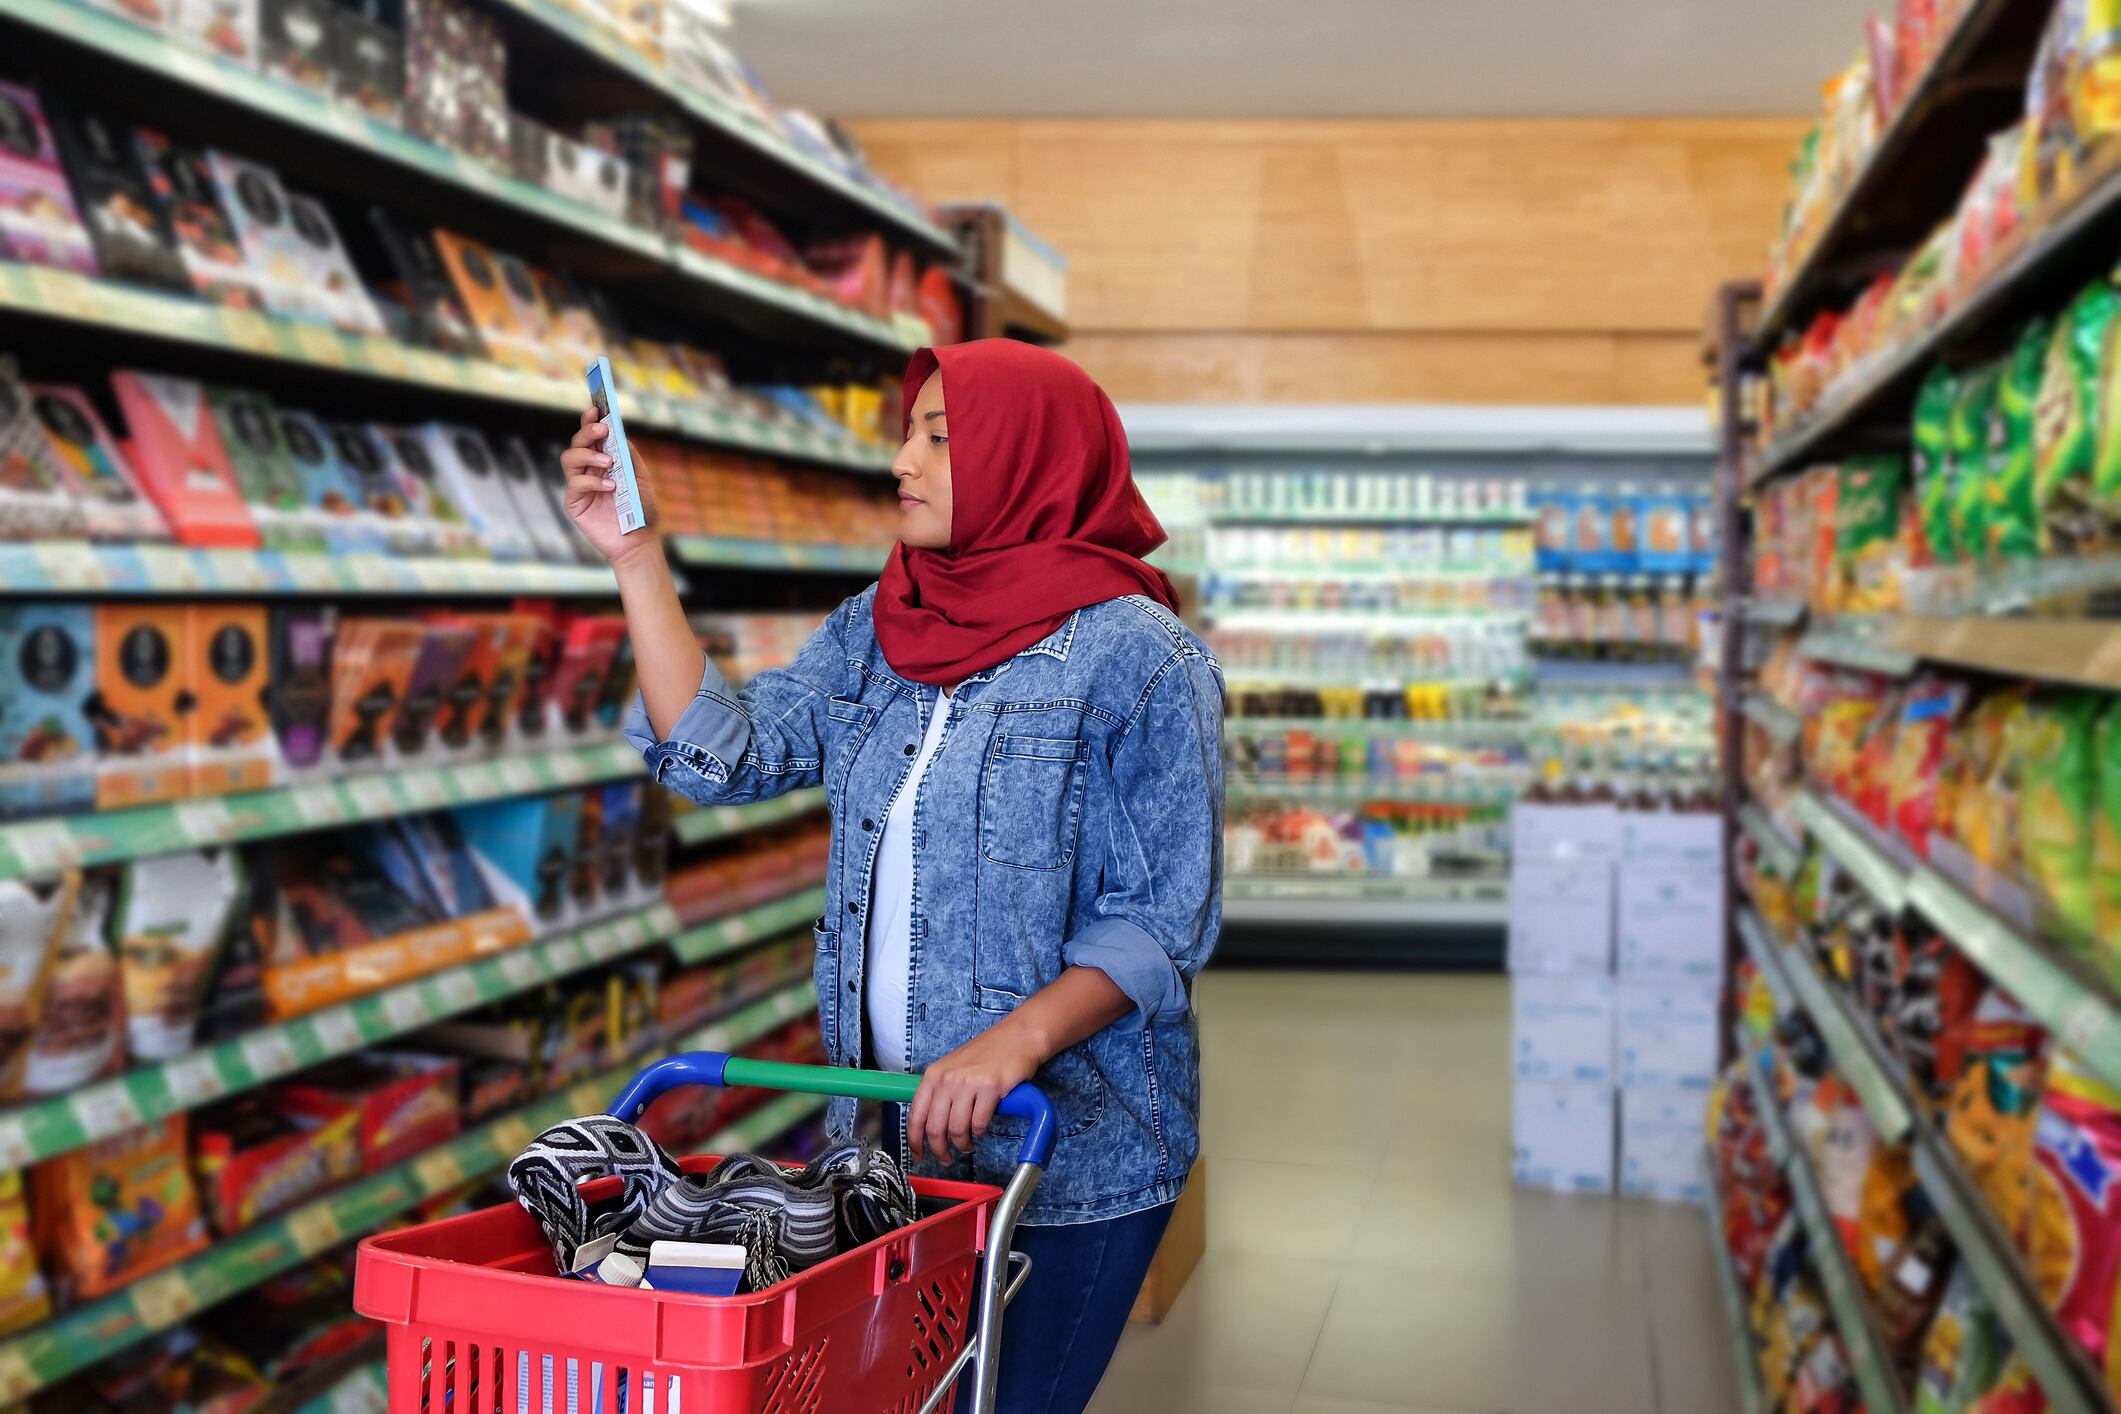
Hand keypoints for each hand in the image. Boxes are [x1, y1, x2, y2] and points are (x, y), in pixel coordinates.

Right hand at [561, 406, 659, 569]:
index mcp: (604, 461)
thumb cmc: (642, 510)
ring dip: (588, 454)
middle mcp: (588, 470)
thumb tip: (617, 432)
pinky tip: (610, 487)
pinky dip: (592, 481)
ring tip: (608, 463)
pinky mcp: (574, 502)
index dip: (590, 421)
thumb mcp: (640, 478)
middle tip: (602, 431)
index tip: (595, 409)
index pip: (592, 436)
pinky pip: (575, 484)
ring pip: (569, 458)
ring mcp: (580, 485)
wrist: (640, 541)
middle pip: (577, 442)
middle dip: (587, 432)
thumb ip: (629, 455)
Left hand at [907, 1022, 1044, 1163]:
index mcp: (934, 1074)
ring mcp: (969, 1083)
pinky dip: (980, 1131)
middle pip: (935, 1128)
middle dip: (939, 1150)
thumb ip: (940, 1091)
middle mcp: (948, 1078)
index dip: (914, 1140)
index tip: (918, 1154)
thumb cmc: (988, 1052)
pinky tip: (982, 1128)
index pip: (916, 1115)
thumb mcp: (953, 1067)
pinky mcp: (991, 1088)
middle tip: (946, 1158)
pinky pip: (980, 1123)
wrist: (1018, 1036)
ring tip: (968, 1144)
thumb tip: (929, 1122)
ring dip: (963, 1143)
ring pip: (958, 1129)